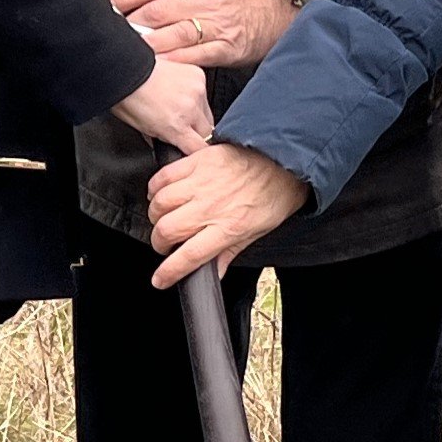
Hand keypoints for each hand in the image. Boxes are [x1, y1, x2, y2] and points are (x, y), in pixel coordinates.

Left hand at [114, 58, 212, 151]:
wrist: (125, 69)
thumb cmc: (128, 97)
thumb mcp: (142, 129)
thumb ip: (161, 139)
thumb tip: (170, 144)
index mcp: (177, 126)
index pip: (200, 148)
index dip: (195, 150)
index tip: (191, 149)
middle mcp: (191, 109)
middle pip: (208, 131)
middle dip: (197, 132)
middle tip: (181, 127)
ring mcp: (197, 90)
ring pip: (207, 111)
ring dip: (196, 113)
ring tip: (177, 106)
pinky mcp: (198, 75)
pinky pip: (203, 92)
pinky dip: (194, 94)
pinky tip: (179, 92)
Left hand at [120, 0, 300, 69]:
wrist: (273, 9)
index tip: (109, 2)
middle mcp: (204, 2)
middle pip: (159, 10)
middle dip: (131, 22)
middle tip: (112, 30)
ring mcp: (215, 26)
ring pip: (175, 34)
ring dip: (148, 43)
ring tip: (130, 51)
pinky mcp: (225, 48)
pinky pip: (196, 56)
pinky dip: (175, 61)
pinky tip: (159, 65)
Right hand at [147, 144, 308, 286]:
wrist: (286, 162)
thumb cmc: (274, 196)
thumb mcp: (256, 233)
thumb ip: (230, 253)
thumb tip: (214, 273)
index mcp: (228, 229)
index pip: (189, 256)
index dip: (168, 272)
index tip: (160, 280)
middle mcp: (211, 207)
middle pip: (167, 230)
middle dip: (159, 244)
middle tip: (166, 245)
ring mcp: (202, 182)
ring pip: (160, 203)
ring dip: (157, 216)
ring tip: (164, 218)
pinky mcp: (198, 161)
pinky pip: (164, 176)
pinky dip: (155, 187)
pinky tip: (161, 194)